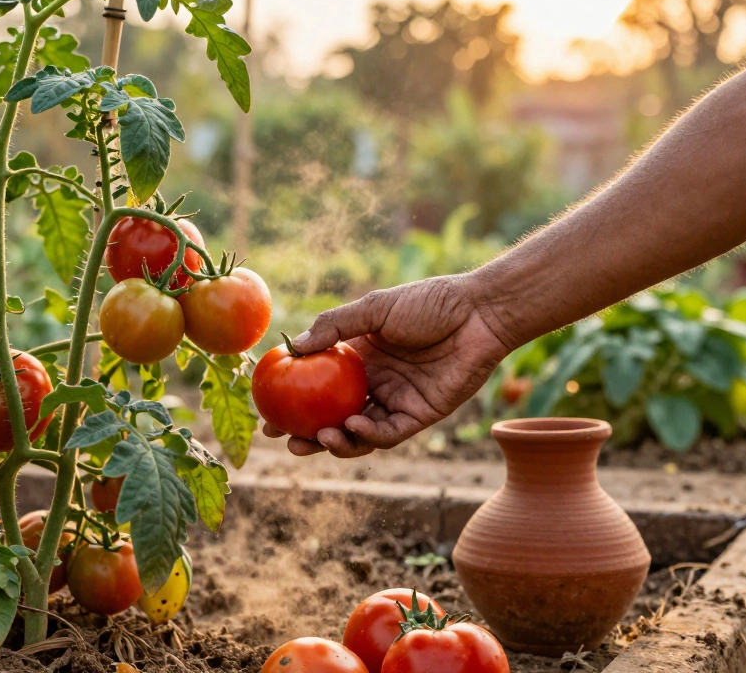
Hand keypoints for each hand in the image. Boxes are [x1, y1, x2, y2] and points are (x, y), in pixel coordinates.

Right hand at [263, 274, 513, 456]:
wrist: (478, 313)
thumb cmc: (428, 303)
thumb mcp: (374, 308)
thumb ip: (335, 326)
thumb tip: (295, 347)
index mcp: (357, 358)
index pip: (317, 386)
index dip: (292, 402)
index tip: (267, 411)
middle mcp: (373, 384)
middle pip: (332, 418)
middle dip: (307, 436)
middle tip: (286, 442)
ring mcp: (395, 401)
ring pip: (358, 434)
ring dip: (336, 442)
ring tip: (319, 439)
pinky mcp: (419, 416)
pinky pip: (388, 433)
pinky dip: (369, 435)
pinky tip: (354, 426)